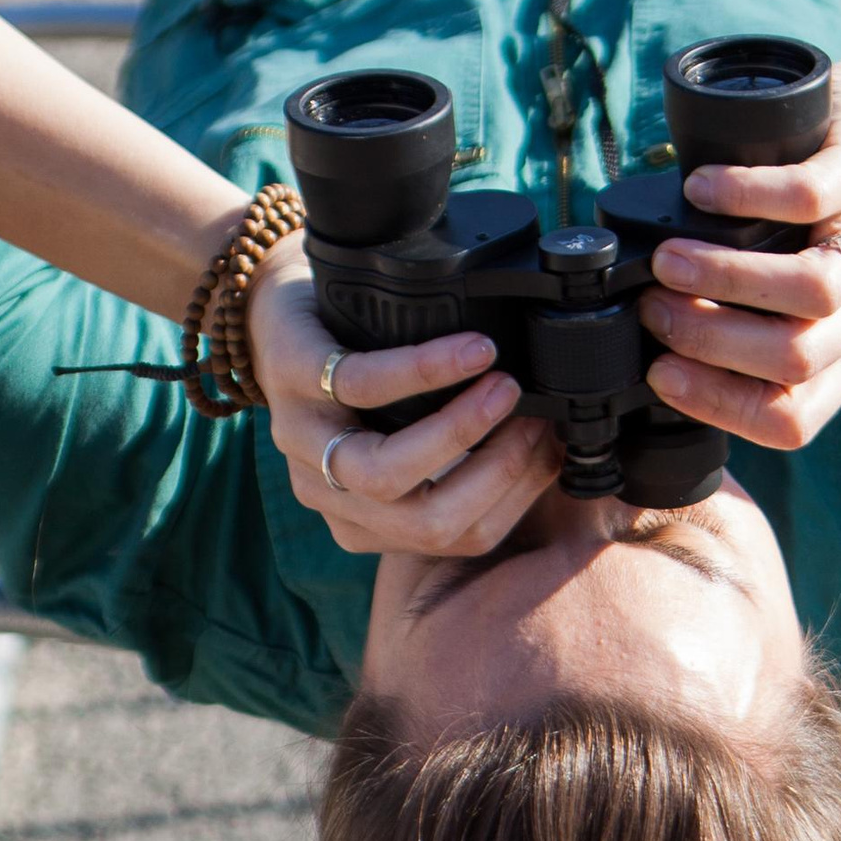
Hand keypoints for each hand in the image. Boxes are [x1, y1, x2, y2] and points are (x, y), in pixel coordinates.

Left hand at [246, 241, 555, 558]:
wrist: (279, 305)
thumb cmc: (363, 365)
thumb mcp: (414, 421)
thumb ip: (471, 447)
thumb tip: (561, 441)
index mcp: (369, 522)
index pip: (461, 535)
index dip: (519, 493)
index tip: (556, 441)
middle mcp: (332, 496)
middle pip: (428, 525)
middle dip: (498, 473)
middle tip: (537, 416)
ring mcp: (302, 443)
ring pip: (385, 474)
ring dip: (459, 431)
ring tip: (504, 386)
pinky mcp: (291, 380)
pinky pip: (363, 386)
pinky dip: (425, 370)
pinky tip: (468, 351)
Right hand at [636, 57, 840, 452]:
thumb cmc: (836, 225)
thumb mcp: (812, 299)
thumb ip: (759, 328)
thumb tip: (659, 343)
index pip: (791, 418)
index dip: (717, 404)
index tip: (659, 373)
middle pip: (795, 359)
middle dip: (708, 339)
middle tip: (654, 308)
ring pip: (811, 291)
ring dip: (723, 278)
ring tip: (670, 260)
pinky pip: (807, 196)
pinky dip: (742, 196)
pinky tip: (700, 192)